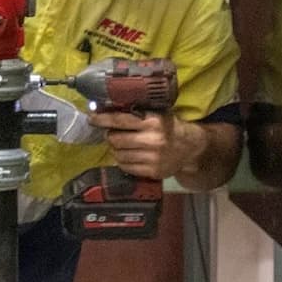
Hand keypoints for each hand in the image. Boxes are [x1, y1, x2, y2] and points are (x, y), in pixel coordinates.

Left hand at [90, 110, 205, 180]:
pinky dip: (122, 161)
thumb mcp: (156, 113)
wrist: (189, 147)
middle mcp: (153, 140)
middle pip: (115, 139)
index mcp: (153, 121)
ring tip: (122, 145)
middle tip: (112, 133)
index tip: (92, 118)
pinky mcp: (152, 172)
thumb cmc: (169, 126)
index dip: (103, 119)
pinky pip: (126, 167)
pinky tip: (129, 155)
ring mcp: (153, 158)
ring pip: (118, 154)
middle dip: (110, 135)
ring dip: (115, 149)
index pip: (120, 120)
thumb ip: (136, 112)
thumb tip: (106, 109)